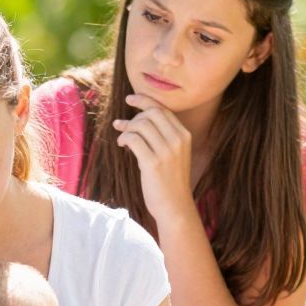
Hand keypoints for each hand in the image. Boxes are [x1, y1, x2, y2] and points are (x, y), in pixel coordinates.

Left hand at [113, 93, 196, 225]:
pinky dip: (124, 138)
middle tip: (122, 124)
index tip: (130, 98)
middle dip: (134, 115)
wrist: (175, 206)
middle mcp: (178, 140)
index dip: (145, 101)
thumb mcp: (172, 155)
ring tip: (121, 137)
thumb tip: (136, 121)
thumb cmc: (169, 181)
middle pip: (151, 113)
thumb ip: (161, 137)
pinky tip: (122, 144)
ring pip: (141, 124)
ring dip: (127, 128)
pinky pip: (133, 139)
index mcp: (184, 135)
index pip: (163, 109)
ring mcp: (167, 152)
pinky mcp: (153, 163)